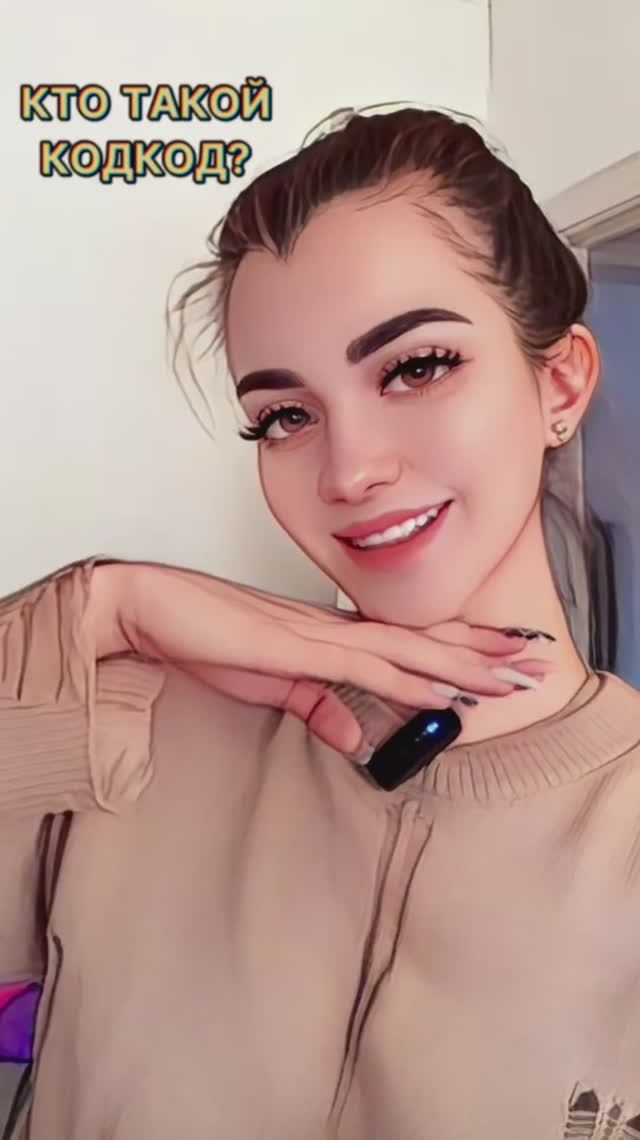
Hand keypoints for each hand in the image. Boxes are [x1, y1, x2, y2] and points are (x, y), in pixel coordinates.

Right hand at [89, 561, 539, 754]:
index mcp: (331, 634)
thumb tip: (356, 736)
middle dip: (483, 650)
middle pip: (425, 639)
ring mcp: (319, 634)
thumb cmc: (206, 637)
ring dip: (464, 663)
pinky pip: (365, 666)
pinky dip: (409, 678)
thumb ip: (317, 706)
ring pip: (408, 649)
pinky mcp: (297, 648)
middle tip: (533, 658)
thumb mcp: (271, 685)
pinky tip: (443, 690)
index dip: (459, 648)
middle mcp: (336, 628)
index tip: (500, 657)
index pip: (409, 642)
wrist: (154, 608)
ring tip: (512, 674)